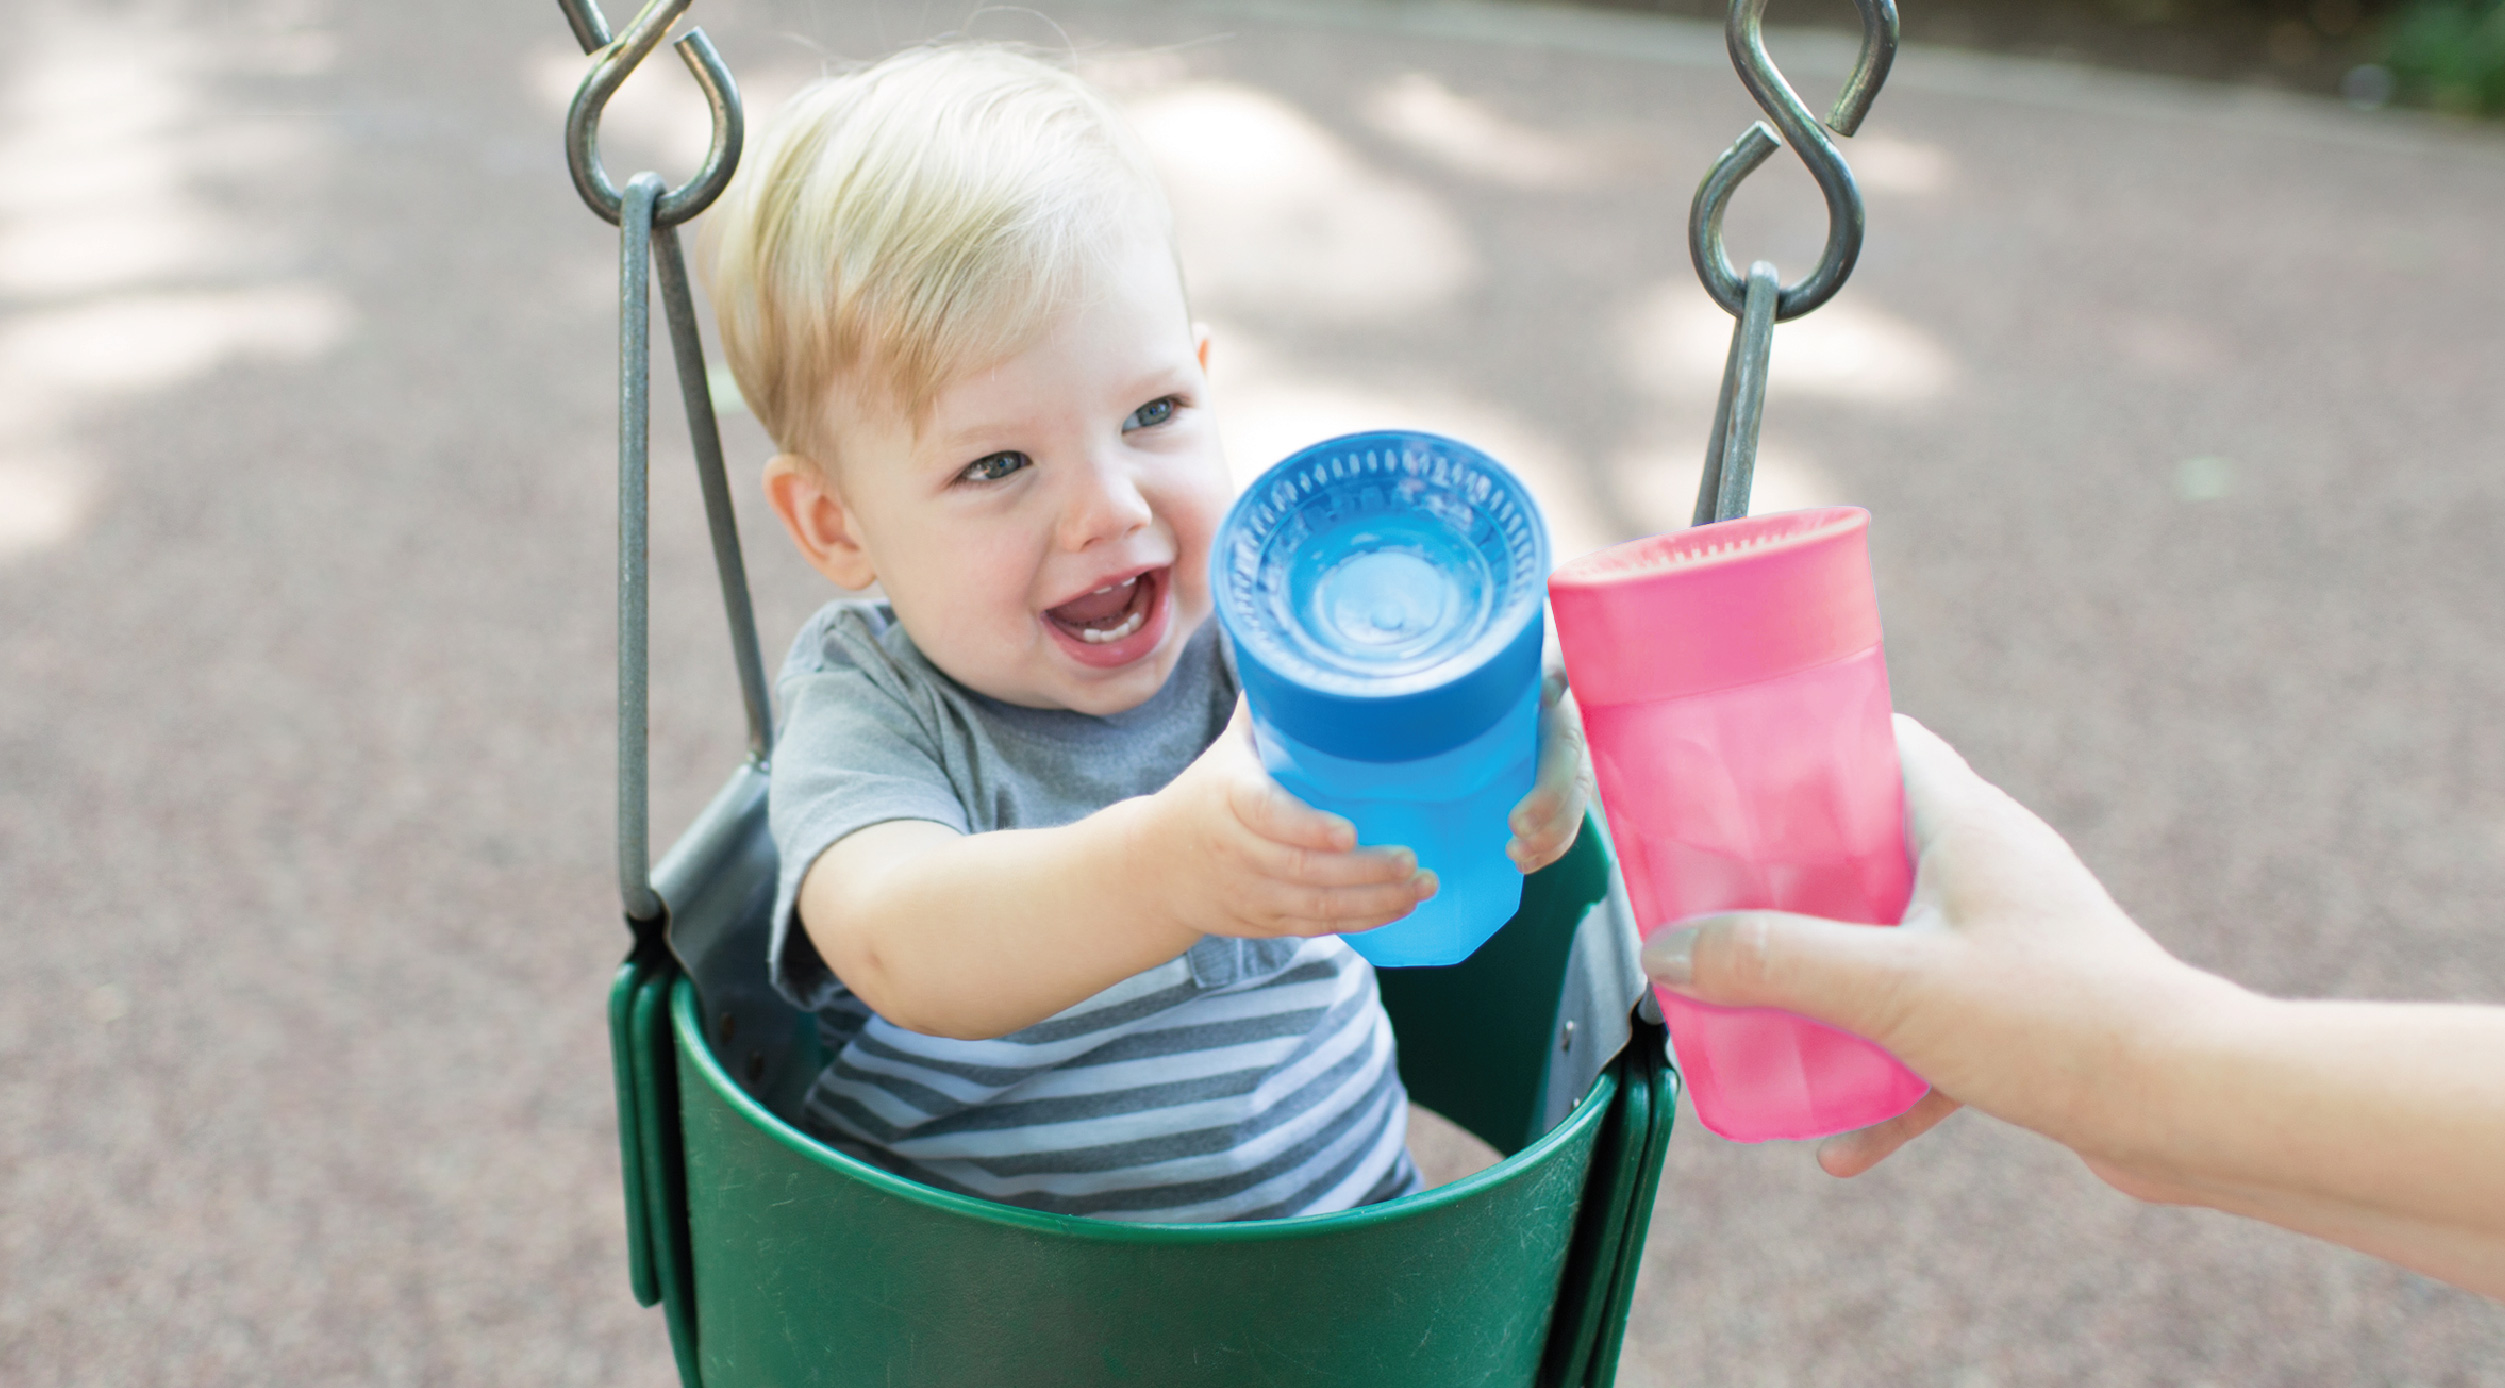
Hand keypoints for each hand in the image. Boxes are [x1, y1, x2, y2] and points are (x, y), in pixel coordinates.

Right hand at [1143, 700, 1437, 939]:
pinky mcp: (1263, 922)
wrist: (1152, 867)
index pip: (1266, 815)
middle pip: (1304, 870)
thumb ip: (1267, 711)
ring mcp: (1250, 893)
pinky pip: (1316, 928)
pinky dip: (1361, 922)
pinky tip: (1399, 906)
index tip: (1349, 831)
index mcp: (1227, 799)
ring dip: (1375, 902)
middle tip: (1412, 859)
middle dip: (1365, 870)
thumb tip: (1303, 651)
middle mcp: (1237, 851)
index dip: (1308, 828)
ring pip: (1317, 908)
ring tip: (1421, 885)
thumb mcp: (1226, 751)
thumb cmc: (1204, 795)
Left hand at [1506, 673, 1590, 873]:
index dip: (1547, 796)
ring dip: (1548, 845)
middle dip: (1549, 830)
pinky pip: (1562, 819)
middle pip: (1574, 796)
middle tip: (1513, 848)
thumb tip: (1551, 688)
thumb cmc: (1527, 656)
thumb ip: (1549, 665)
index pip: (1566, 762)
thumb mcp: (1537, 653)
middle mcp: (1574, 747)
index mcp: (1568, 716)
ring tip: (1516, 861)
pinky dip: (1547, 846)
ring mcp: (1569, 767)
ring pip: (1571, 814)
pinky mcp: (1556, 781)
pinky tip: (1524, 864)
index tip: (1516, 821)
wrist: (1526, 658)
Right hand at [1639, 714, 2222, 1178]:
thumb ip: (1774, 963)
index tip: (1727, 779)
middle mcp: (1989, 868)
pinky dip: (1884, 1078)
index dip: (1799, 749)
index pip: (1875, 742)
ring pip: (1894, 944)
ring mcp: (2010, 941)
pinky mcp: (2026, 1014)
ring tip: (1761, 1016)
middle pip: (1868, 848)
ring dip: (1830, 984)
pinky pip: (1931, 1034)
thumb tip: (1669, 951)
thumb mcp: (1892, 986)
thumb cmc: (2061, 1020)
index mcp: (1963, 823)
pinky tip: (1840, 1142)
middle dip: (1788, 883)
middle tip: (1716, 906)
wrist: (2192, 1107)